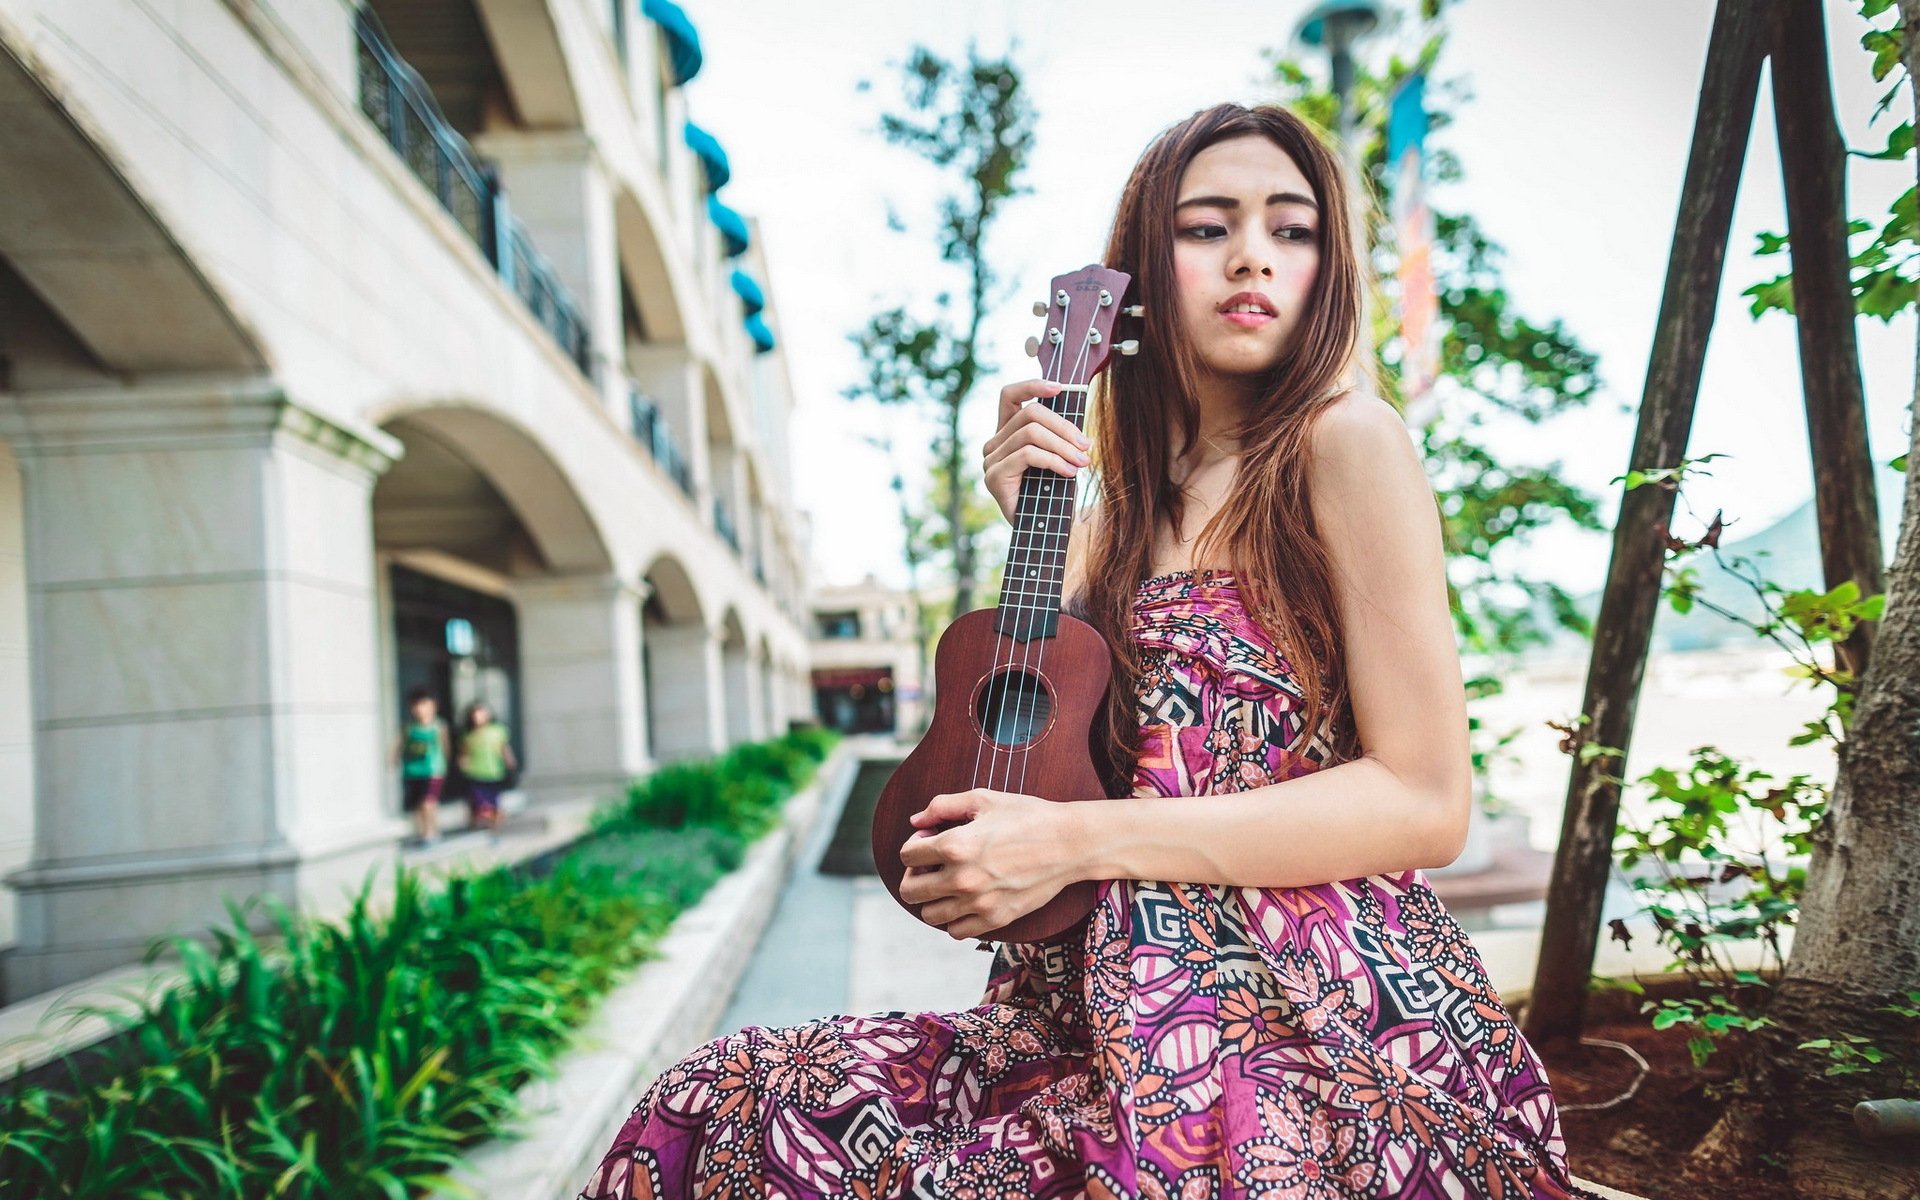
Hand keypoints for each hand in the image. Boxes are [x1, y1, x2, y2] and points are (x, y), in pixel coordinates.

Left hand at [897, 789, 1081, 939]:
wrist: (1069, 843)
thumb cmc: (1027, 816)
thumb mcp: (984, 799)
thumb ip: (942, 806)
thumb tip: (916, 820)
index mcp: (955, 845)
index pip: (907, 855)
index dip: (915, 844)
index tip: (930, 839)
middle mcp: (962, 878)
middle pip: (910, 890)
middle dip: (914, 875)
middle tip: (931, 865)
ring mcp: (979, 903)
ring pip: (929, 915)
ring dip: (932, 899)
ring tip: (948, 884)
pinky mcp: (996, 919)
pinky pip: (957, 931)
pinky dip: (954, 918)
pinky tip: (965, 901)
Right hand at [982, 380, 1091, 522]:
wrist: (1047, 532)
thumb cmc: (1054, 493)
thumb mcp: (1058, 455)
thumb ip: (1058, 433)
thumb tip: (1075, 407)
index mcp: (1007, 433)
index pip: (1009, 396)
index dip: (1032, 386)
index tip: (1061, 388)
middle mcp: (994, 444)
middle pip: (1030, 414)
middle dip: (1064, 426)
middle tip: (1086, 445)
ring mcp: (990, 460)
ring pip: (1031, 433)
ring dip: (1063, 446)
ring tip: (1082, 462)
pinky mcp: (993, 477)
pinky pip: (1027, 455)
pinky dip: (1054, 460)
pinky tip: (1069, 472)